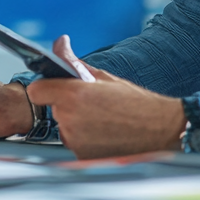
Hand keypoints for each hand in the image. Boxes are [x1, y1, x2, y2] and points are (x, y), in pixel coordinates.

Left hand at [26, 36, 184, 158]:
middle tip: (92, 105)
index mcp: (74, 95)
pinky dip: (85, 140)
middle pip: (54, 109)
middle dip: (68, 106)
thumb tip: (60, 42)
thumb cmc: (137, 104)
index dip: (45, 89)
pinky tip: (105, 134)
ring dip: (76, 124)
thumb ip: (75, 62)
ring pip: (65, 128)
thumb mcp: (104, 77)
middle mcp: (71, 119)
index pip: (37, 91)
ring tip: (102, 120)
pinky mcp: (82, 156)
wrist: (162, 131)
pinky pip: (75, 144)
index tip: (55, 89)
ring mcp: (75, 140)